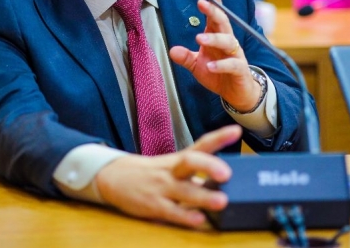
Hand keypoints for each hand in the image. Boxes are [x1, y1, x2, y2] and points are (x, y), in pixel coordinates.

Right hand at [94, 125, 241, 227]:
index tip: (236, 131)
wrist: (113, 177)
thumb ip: (197, 172)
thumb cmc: (151, 173)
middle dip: (208, 165)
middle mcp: (172, 171)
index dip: (219, 137)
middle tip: (226, 173)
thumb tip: (227, 179)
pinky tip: (199, 219)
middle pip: (189, 161)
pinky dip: (185, 216)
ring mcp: (162, 187)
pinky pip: (171, 211)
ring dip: (203, 196)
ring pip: (184, 190)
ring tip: (221, 201)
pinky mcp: (153, 205)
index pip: (201, 144)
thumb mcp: (173, 167)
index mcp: (179, 159)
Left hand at [169, 0, 260, 111]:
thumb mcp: (197, 65)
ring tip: (199, 39)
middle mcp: (228, 43)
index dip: (215, 3)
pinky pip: (232, 65)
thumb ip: (185, 57)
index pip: (216, 17)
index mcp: (217, 37)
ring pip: (229, 41)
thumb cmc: (218, 74)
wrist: (236, 93)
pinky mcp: (240, 70)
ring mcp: (236, 56)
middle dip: (214, 12)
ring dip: (214, 38)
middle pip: (223, 23)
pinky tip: (211, 66)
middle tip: (202, 3)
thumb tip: (172, 50)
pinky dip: (221, 65)